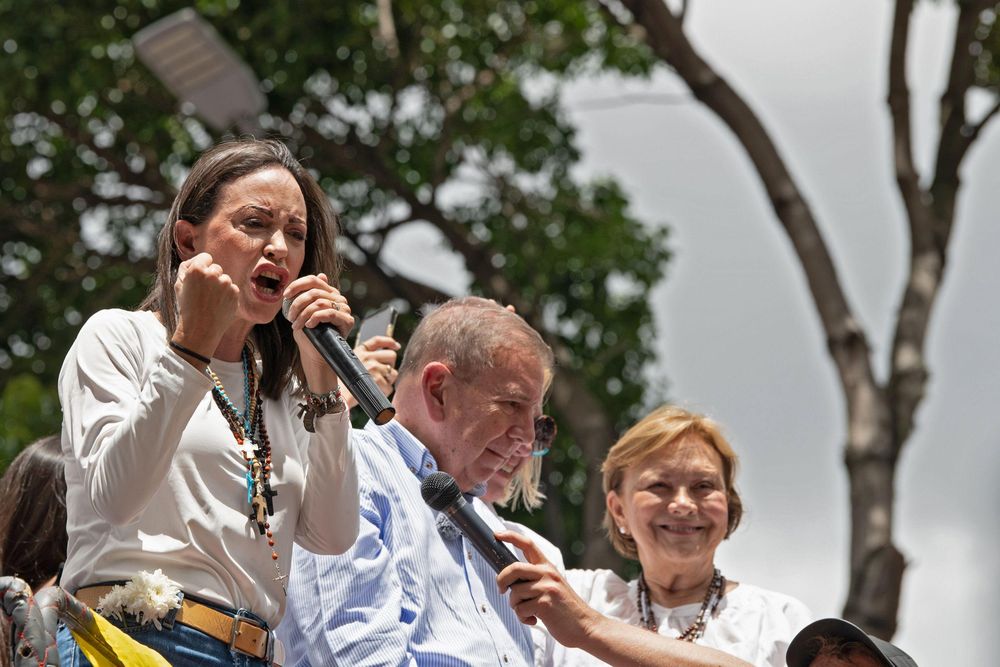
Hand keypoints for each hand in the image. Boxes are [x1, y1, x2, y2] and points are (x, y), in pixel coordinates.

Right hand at [172, 252, 239, 357]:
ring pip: (225, 279)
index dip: (203, 267)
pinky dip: (228, 295)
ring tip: (211, 301)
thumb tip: (199, 258)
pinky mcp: (235, 292)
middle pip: (216, 268)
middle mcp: (212, 274)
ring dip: (220, 287)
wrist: (200, 329)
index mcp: (197, 269)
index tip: (200, 277)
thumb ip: (187, 267)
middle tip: (204, 293)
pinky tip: (219, 305)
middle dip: (211, 277)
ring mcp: (226, 283)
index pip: (206, 257)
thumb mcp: (179, 285)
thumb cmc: (187, 306)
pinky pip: (232, 289)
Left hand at [283, 273, 354, 390]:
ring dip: (303, 314)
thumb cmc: (309, 335)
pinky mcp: (347, 321)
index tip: (285, 296)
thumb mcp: (304, 312)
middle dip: (297, 304)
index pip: (314, 280)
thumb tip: (322, 275)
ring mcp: (345, 309)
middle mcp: (339, 298)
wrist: (316, 356)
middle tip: (289, 317)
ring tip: (295, 325)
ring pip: (319, 303)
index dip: (298, 285)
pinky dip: (315, 318)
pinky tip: (308, 326)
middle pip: (314, 292)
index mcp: (329, 293)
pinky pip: (329, 313)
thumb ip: (309, 294)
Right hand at [345, 335, 400, 408]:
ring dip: (388, 380)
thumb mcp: (350, 364)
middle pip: (391, 356)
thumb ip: (365, 359)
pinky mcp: (377, 380)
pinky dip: (385, 391)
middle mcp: (367, 357)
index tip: (396, 346)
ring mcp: (373, 368)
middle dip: (390, 365)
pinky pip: (390, 386)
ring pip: (393, 372)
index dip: (389, 342)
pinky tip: (376, 392)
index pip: (377, 341)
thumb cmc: (342, 383)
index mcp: (360, 351)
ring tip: (377, 386)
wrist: (338, 396)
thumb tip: (390, 353)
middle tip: (383, 374)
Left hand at [495, 530, 599, 646]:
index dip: (511, 537)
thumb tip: (508, 581)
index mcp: (548, 567)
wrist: (585, 625)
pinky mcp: (545, 604)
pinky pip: (520, 609)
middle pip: (514, 568)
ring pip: (515, 593)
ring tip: (528, 612)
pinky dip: (523, 617)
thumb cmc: (564, 608)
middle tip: (501, 590)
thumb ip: (535, 579)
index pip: (528, 545)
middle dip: (501, 579)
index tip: (497, 534)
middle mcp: (547, 573)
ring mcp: (547, 588)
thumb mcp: (552, 586)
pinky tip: (534, 619)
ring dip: (516, 606)